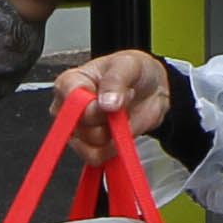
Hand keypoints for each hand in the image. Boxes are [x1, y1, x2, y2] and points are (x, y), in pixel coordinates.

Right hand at [56, 48, 172, 137]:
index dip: (90, 107)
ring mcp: (78, 130)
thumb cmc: (135, 72)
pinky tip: (121, 131)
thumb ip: (115, 81)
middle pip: (80, 127)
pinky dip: (115, 148)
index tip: (108, 102)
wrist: (153, 90)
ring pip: (90, 145)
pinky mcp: (91, 147)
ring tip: (121, 114)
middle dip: (109, 118)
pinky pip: (96, 158)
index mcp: (70, 83)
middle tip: (121, 102)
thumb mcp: (128, 64)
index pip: (69, 102)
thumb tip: (106, 103)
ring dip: (115, 133)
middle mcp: (69, 108)